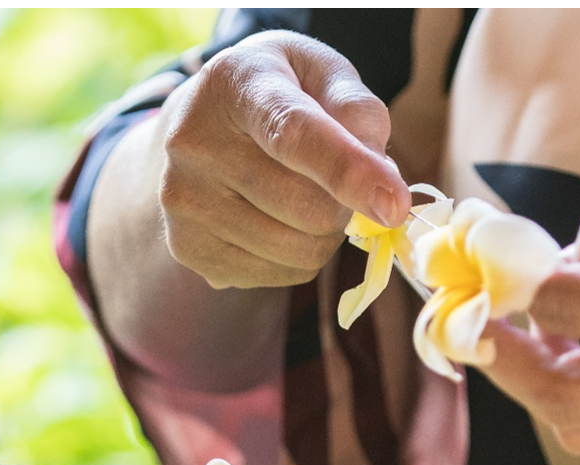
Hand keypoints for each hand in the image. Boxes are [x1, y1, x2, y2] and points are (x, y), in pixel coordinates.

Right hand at [159, 30, 410, 288]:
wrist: (197, 126)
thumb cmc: (278, 95)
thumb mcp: (322, 74)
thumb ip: (360, 112)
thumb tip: (383, 180)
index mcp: (236, 84)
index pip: (294, 134)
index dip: (349, 172)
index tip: (395, 205)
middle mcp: (194, 142)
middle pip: (310, 209)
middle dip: (345, 204)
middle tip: (334, 180)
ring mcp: (183, 202)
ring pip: (302, 251)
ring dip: (326, 233)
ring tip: (302, 195)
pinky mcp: (189, 249)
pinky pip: (284, 276)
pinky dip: (301, 256)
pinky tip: (276, 219)